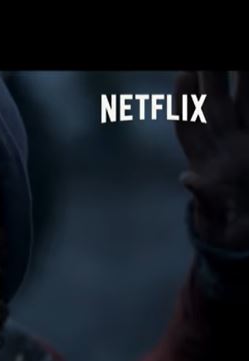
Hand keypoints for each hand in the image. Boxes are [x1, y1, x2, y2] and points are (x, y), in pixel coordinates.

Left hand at [175, 71, 248, 250]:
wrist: (243, 235)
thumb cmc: (226, 229)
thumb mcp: (216, 220)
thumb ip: (205, 198)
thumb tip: (187, 179)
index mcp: (206, 162)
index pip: (191, 125)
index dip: (186, 101)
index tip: (183, 74)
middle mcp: (222, 146)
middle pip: (215, 105)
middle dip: (212, 78)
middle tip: (206, 59)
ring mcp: (242, 144)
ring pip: (241, 105)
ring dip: (241, 81)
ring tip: (238, 60)